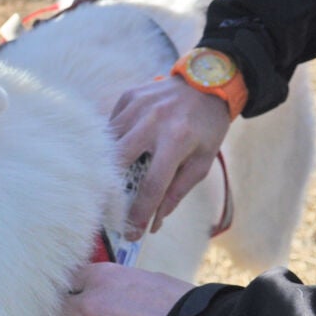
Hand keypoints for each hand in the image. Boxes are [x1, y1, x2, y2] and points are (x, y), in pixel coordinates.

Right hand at [109, 75, 231, 237]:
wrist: (207, 83)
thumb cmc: (206, 128)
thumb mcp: (202, 161)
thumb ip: (178, 192)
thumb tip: (154, 222)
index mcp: (176, 139)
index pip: (152, 185)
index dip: (139, 213)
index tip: (131, 232)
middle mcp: (153, 121)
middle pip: (119, 161)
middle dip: (112, 190)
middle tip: (111, 209)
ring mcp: (137, 106)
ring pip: (109, 143)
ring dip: (108, 165)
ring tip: (110, 183)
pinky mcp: (128, 97)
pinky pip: (111, 126)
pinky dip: (112, 142)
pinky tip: (120, 150)